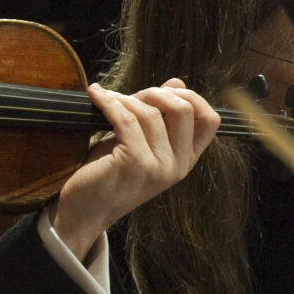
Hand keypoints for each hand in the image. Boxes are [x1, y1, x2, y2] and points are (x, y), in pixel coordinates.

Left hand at [49, 79, 218, 258]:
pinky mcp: (136, 165)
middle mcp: (178, 166)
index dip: (190, 96)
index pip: (209, 120)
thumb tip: (176, 82)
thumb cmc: (108, 173)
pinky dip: (109, 102)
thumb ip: (160, 116)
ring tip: (107, 99)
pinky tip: (96, 96)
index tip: (162, 90)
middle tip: (129, 97)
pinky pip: (126, 119)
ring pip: (151, 113)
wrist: (84, 210)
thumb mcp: (140, 141)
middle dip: (154, 93)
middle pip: (185, 109)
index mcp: (185, 160)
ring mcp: (160, 168)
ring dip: (126, 98)